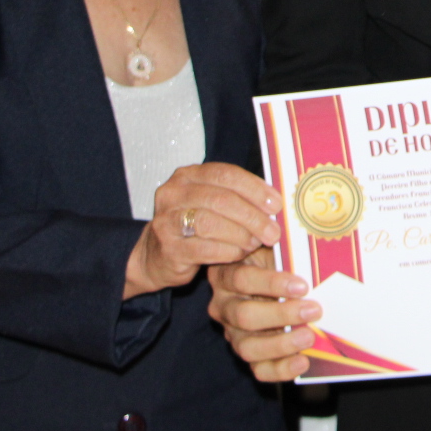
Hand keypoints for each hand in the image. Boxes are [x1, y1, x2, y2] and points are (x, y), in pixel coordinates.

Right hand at [123, 162, 284, 298]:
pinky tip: (241, 254)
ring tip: (258, 243)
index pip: (226, 174)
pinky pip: (205, 248)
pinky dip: (228, 251)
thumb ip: (236, 196)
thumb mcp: (209, 203)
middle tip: (273, 231)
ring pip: (212, 223)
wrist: (154, 255)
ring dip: (242, 234)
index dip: (255, 188)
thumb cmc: (192, 226)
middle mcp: (172, 193)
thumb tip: (276, 202)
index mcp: (187, 176)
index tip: (276, 203)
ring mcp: (167, 221)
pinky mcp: (168, 248)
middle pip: (221, 199)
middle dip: (253, 216)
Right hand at [208, 251, 319, 381]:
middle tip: (314, 310)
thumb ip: (283, 245)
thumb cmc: (273, 260)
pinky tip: (303, 362)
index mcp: (226, 274)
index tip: (303, 285)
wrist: (272, 284)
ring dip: (281, 344)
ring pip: (248, 347)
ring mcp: (233, 333)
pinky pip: (258, 369)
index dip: (271, 283)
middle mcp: (224, 306)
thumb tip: (307, 237)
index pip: (242, 279)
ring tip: (309, 337)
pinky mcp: (247, 353)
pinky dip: (281, 369)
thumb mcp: (273, 248)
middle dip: (282, 314)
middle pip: (244, 316)